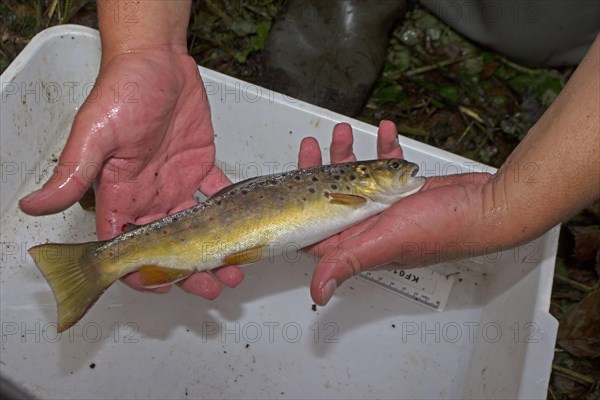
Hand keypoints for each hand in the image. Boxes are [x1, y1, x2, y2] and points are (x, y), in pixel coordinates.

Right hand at [19, 50, 242, 298]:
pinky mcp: (200, 167)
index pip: (126, 247)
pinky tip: (245, 227)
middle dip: (188, 271)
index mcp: (119, 194)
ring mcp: (175, 183)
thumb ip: (73, 173)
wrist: (157, 60)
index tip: (164, 288)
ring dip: (214, 249)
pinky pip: (216, 196)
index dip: (142, 273)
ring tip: (235, 266)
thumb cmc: (122, 89)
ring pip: (196, 229)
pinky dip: (230, 212)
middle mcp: (147, 195)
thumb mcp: (96, 133)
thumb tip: (32, 206)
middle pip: (168, 246)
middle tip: (212, 286)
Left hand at [298, 120, 492, 304]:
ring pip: (357, 178)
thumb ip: (347, 261)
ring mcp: (388, 207)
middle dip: (321, 168)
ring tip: (346, 132)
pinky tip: (386, 133)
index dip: (299, 203)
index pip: (316, 227)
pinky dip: (384, 149)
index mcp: (360, 242)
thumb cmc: (446, 229)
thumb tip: (319, 293)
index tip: (294, 176)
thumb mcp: (385, 241)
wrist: (490, 207)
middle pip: (333, 197)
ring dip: (349, 154)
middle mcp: (371, 227)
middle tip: (316, 145)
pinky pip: (387, 167)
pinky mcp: (406, 190)